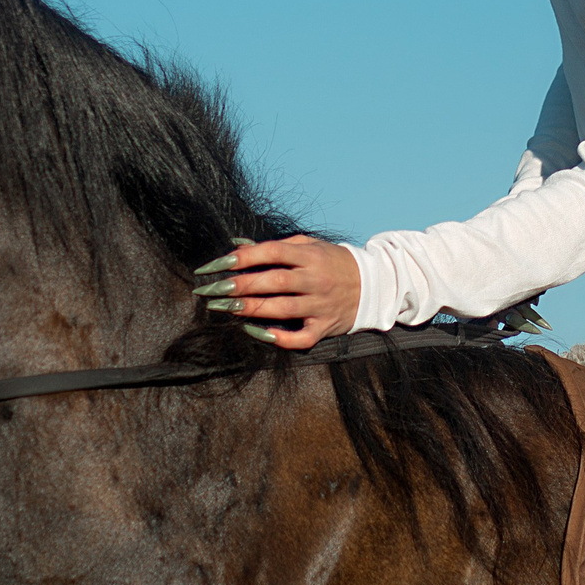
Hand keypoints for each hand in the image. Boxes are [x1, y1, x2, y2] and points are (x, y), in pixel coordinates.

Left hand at [192, 235, 359, 350]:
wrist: (374, 285)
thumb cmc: (334, 263)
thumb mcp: (310, 246)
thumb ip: (277, 246)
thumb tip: (238, 246)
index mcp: (311, 256)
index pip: (272, 253)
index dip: (244, 258)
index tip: (218, 264)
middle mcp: (316, 280)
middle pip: (273, 282)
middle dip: (239, 285)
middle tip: (211, 289)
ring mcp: (321, 305)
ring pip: (282, 309)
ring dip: (250, 308)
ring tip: (224, 307)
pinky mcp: (325, 327)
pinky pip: (300, 337)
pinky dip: (278, 338)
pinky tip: (256, 332)